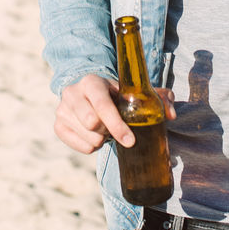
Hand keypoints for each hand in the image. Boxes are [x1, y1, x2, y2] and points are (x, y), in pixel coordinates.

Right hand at [53, 74, 176, 153]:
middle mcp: (72, 93)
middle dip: (109, 131)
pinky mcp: (58, 126)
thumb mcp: (137, 90)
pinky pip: (80, 147)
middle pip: (93, 124)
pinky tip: (96, 135)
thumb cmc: (118, 93)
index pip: (102, 105)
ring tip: (105, 129)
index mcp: (91, 81)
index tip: (131, 140)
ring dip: (102, 139)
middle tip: (115, 127)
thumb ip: (159, 97)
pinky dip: (92, 146)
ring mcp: (62, 109)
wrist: (88, 92)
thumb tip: (171, 115)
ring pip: (89, 138)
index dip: (117, 125)